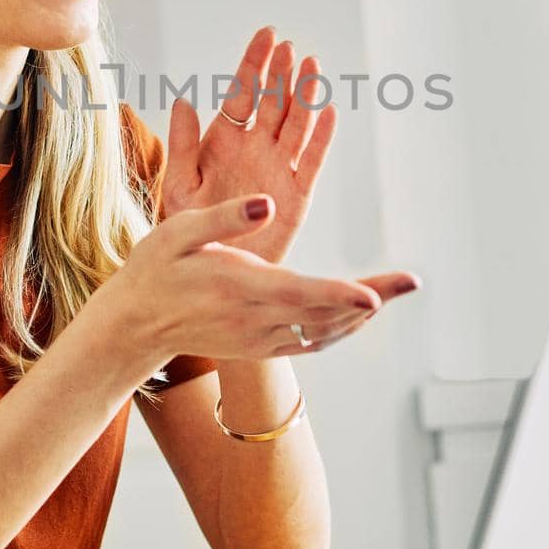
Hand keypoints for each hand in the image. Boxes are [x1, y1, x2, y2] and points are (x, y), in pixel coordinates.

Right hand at [103, 193, 419, 362]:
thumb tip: (268, 201)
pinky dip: (340, 329)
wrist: (136, 325)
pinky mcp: (260, 347)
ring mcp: (260, 339)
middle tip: (413, 280)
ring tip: (397, 289)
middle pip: (325, 314)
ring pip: (323, 332)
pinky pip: (310, 342)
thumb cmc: (155, 270)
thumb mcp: (177, 230)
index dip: (340, 294)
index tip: (375, 294)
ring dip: (362, 314)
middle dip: (373, 297)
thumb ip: (225, 217)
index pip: (299, 293)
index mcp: (238, 287)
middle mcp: (255, 320)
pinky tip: (361, 313)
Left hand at [162, 26, 335, 264]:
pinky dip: (322, 138)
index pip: (244, 93)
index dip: (255, 64)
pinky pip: (313, 161)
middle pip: (273, 102)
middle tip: (289, 48)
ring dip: (305, 97)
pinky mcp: (297, 194)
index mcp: (224, 140)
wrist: (212, 271)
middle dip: (282, 74)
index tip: (267, 35)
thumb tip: (184, 100)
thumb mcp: (178, 186)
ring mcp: (279, 169)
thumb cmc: (191, 230)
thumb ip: (182, 145)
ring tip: (312, 66)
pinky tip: (329, 112)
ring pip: (297, 125)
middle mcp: (256, 148)